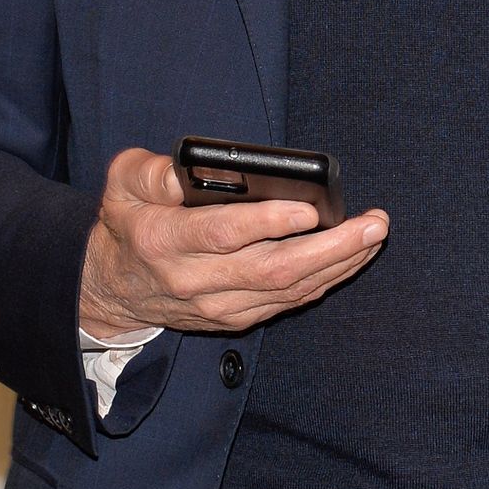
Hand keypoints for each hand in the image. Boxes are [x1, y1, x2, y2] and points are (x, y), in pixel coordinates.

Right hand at [79, 147, 387, 338]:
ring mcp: (219, 305)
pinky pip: (290, 300)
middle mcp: (195, 280)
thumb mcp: (123, 183)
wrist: (114, 288)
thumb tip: (194, 171)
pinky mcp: (237, 317)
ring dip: (339, 263)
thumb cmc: (128, 222)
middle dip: (331, 247)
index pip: (224, 234)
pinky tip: (352, 255)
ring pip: (290, 289)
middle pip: (273, 269)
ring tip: (374, 234)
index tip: (309, 209)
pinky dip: (326, 278)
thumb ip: (153, 172)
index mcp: (164, 240)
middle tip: (372, 223)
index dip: (269, 223)